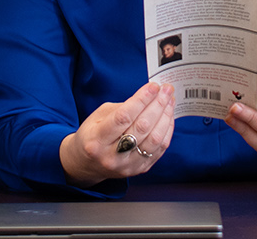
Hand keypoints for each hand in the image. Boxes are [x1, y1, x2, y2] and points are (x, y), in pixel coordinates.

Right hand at [59, 82, 174, 187]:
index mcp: (97, 140)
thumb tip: (148, 97)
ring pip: (154, 140)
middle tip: (166, 89)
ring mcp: (127, 166)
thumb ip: (121, 108)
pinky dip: (166, 130)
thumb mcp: (97, 116)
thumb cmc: (92, 135)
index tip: (153, 86)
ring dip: (165, 117)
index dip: (141, 100)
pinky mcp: (139, 170)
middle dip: (157, 104)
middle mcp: (112, 156)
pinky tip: (168, 116)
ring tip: (170, 100)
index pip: (124, 117)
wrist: (87, 164)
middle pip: (142, 127)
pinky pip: (159, 149)